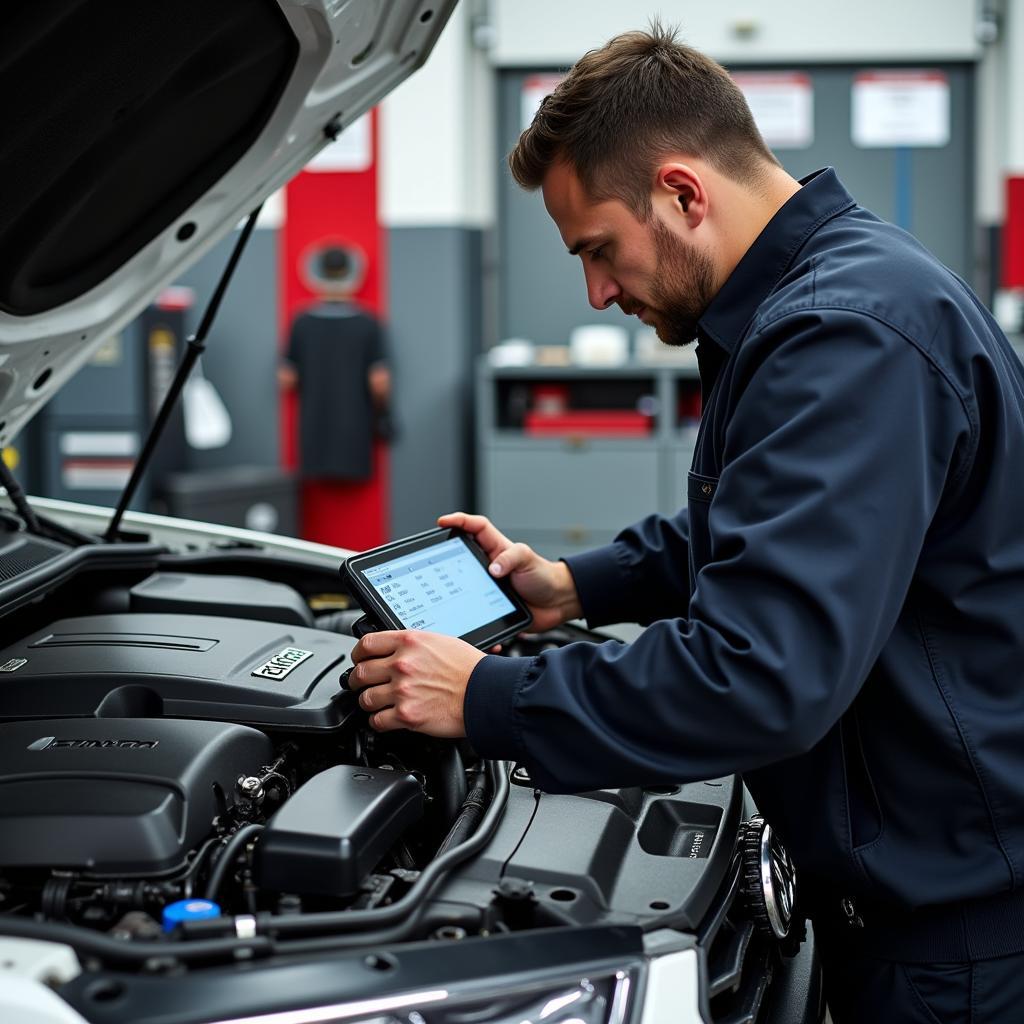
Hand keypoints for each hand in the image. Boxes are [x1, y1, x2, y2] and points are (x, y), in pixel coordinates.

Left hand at [349, 629, 484, 736]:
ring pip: (365, 699)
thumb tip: (397, 650)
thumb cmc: (470, 669)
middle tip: (360, 684)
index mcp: (409, 642)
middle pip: (360, 672)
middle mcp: (402, 664)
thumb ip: (414, 645)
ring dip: (368, 702)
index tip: (359, 659)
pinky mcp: (407, 715)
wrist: (485, 693)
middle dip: (357, 680)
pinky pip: (377, 721)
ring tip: (376, 703)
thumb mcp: (440, 642)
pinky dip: (379, 722)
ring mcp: (402, 691)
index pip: (367, 644)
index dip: (358, 654)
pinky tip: (386, 719)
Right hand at [438, 512, 581, 630]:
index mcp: (496, 549)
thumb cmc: (544, 577)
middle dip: (446, 556)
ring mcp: (487, 585)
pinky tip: (469, 621)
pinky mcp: (488, 605)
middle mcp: (488, 566)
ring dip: (454, 591)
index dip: (459, 521)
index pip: (475, 528)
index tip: (442, 522)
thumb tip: (493, 569)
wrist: (557, 603)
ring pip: (462, 586)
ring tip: (448, 595)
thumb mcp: (527, 560)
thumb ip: (511, 559)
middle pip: (460, 556)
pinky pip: (474, 610)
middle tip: (437, 561)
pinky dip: (470, 616)